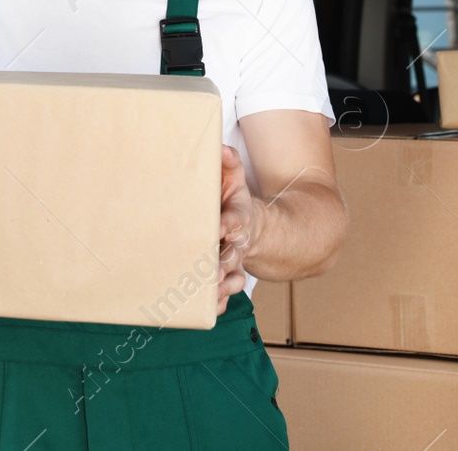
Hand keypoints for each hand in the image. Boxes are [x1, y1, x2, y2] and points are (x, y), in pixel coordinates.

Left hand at [217, 143, 255, 313]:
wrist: (251, 227)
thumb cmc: (232, 199)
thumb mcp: (233, 177)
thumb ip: (228, 163)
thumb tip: (220, 149)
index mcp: (238, 218)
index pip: (236, 220)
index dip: (230, 224)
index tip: (222, 228)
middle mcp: (237, 243)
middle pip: (233, 255)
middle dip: (224, 263)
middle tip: (214, 270)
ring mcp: (232, 262)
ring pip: (230, 278)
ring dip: (221, 287)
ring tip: (209, 293)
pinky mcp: (224, 276)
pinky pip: (223, 292)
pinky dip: (216, 301)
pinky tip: (206, 308)